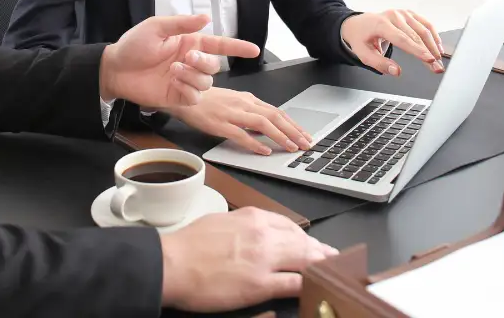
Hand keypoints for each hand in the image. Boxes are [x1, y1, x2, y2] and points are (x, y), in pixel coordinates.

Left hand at [100, 14, 259, 109]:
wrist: (115, 69)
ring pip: (207, 82)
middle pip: (215, 66)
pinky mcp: (178, 97)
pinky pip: (195, 97)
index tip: (255, 50)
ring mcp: (185, 81)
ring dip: (193, 76)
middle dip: (204, 62)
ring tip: (173, 70)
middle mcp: (191, 62)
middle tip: (186, 58)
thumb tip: (206, 18)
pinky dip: (188, 90)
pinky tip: (173, 83)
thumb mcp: (156, 27)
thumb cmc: (133, 45)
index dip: (238, 47)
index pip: (220, 45)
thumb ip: (182, 23)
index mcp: (189, 43)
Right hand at [159, 208, 337, 311]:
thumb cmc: (187, 245)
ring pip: (305, 259)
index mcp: (252, 217)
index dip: (304, 237)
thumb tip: (255, 233)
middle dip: (320, 251)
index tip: (311, 243)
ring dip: (322, 265)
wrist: (171, 263)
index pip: (289, 225)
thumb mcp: (220, 222)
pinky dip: (309, 284)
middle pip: (303, 242)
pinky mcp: (260, 284)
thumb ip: (243, 226)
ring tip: (332, 270)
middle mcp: (263, 234)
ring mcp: (264, 259)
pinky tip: (317, 286)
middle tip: (332, 257)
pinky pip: (295, 283)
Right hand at [167, 88, 312, 155]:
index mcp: (247, 99)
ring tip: (292, 147)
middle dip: (293, 131)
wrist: (182, 94)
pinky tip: (264, 151)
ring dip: (280, 136)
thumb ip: (250, 112)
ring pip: (262, 124)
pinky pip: (240, 134)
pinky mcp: (219, 124)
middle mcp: (243, 104)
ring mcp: (231, 114)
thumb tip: (267, 125)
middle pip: (274, 116)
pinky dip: (254, 143)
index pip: (277, 111)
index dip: (293, 124)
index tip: (304, 134)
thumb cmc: (206, 99)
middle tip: (306, 143)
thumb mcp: (232, 101)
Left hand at [341, 9, 444, 75]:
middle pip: (416, 36)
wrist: (357, 23)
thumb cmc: (360, 38)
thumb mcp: (363, 54)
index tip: (430, 60)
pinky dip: (434, 36)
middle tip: (437, 68)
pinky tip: (438, 47)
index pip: (402, 39)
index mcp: (381, 24)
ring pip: (424, 29)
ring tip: (439, 61)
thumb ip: (379, 64)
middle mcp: (394, 16)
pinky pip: (425, 24)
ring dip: (434, 46)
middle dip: (429, 53)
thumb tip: (396, 71)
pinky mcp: (409, 14)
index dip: (417, 50)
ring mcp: (402, 13)